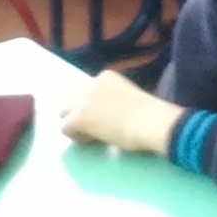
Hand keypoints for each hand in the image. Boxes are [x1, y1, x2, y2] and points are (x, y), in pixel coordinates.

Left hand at [60, 67, 183, 157]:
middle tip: (95, 125)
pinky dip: (76, 136)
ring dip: (75, 122)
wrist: (150, 121)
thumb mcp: (131, 97)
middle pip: (73, 98)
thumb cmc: (150, 113)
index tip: (106, 115)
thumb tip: (116, 113)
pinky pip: (65, 127)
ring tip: (91, 134)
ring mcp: (84, 101)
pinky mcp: (79, 118)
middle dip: (80, 111)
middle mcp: (92, 84)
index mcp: (107, 76)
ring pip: (65, 112)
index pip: (89, 89)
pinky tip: (91, 140)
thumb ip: (118, 99)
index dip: (95, 104)